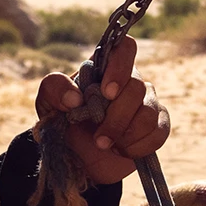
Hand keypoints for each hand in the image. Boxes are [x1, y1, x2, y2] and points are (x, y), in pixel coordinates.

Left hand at [34, 36, 170, 185]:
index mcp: (105, 68)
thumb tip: (75, 97)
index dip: (120, 67)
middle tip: (99, 139)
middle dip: (117, 118)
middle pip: (137, 87)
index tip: (107, 92)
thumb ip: (53, 89)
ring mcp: (146, 103)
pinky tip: (121, 151)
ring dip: (126, 135)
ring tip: (107, 146)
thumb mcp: (47, 103)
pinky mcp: (156, 127)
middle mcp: (129, 81)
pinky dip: (138, 147)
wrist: (76, 158)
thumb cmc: (63, 123)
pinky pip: (159, 132)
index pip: (125, 47)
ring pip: (149, 112)